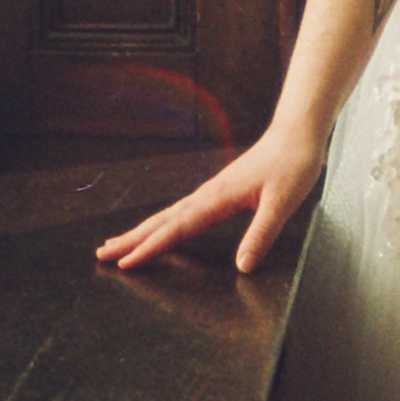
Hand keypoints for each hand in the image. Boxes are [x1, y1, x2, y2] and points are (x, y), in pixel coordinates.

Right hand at [95, 122, 326, 273]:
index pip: (177, 228)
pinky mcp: (220, 190)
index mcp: (218, 198)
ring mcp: (212, 191)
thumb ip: (261, 235)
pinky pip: (184, 210)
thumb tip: (242, 267)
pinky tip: (163, 227)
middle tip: (102, 254)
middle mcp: (209, 194)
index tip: (124, 263)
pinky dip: (165, 222)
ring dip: (143, 230)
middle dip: (132, 239)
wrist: (297, 133)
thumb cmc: (293, 163)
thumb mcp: (283, 202)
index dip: (150, 247)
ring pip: (169, 214)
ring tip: (119, 242)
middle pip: (162, 221)